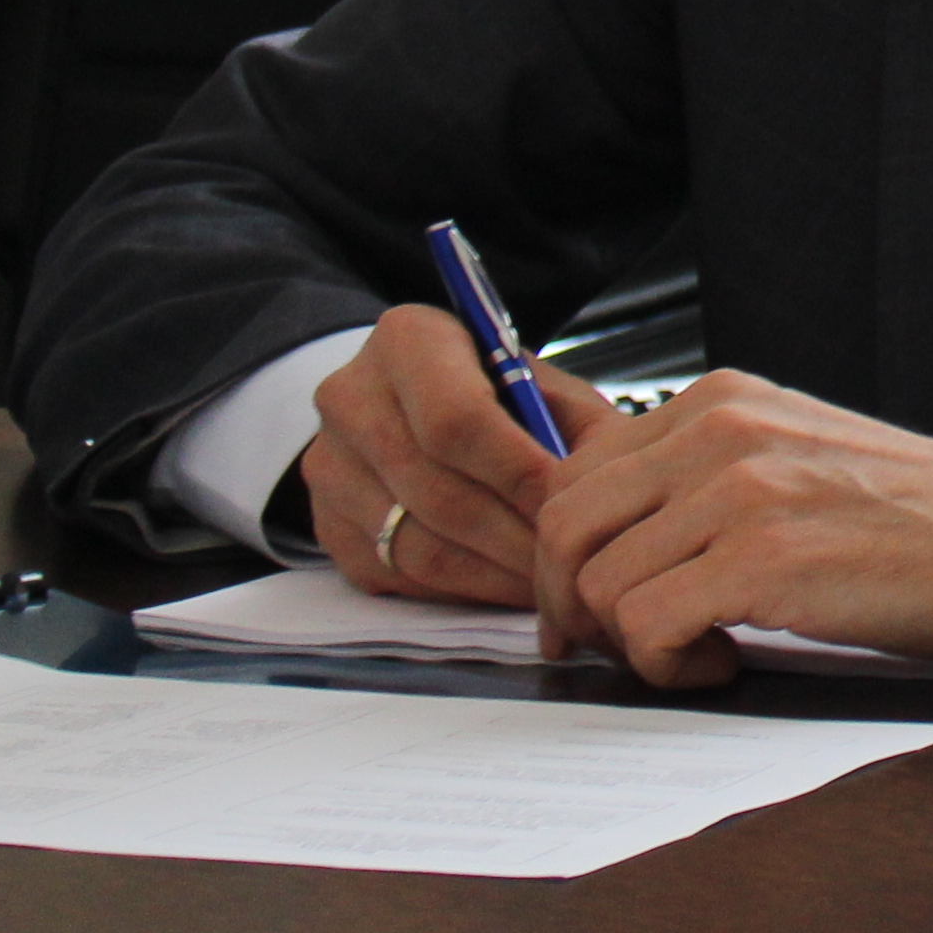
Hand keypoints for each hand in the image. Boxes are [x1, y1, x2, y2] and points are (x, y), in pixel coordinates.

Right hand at [301, 307, 610, 604]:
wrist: (407, 400)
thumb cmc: (495, 390)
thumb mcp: (538, 382)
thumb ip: (571, 419)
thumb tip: (606, 484)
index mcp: (406, 340)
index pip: (456, 420)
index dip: (519, 472)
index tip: (572, 506)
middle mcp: (350, 397)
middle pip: (437, 491)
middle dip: (516, 537)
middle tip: (574, 564)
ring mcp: (328, 467)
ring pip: (416, 545)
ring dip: (495, 575)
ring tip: (552, 585)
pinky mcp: (326, 526)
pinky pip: (398, 575)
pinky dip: (462, 592)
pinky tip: (509, 589)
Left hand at [528, 371, 932, 685]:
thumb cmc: (912, 514)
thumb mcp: (793, 457)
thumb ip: (702, 474)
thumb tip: (605, 539)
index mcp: (721, 402)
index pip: (575, 474)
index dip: (565, 554)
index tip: (585, 604)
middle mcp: (721, 431)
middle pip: (563, 526)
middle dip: (569, 602)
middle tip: (612, 645)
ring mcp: (741, 491)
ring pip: (600, 583)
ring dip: (632, 642)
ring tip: (699, 651)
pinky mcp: (765, 558)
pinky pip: (647, 627)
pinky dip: (668, 665)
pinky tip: (724, 662)